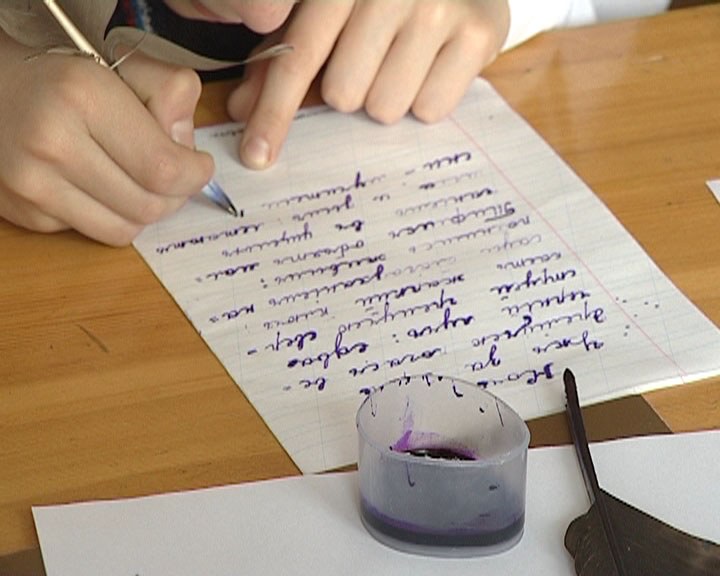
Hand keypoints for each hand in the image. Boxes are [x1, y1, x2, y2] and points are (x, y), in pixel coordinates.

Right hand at [0, 32, 213, 245]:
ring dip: (143, 212)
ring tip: (140, 183)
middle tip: (172, 176)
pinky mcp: (24, 214)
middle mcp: (51, 144)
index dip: (194, 174)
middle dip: (174, 195)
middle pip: (149, 207)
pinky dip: (108, 215)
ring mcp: (32, 185)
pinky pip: (92, 233)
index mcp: (83, 98)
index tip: (198, 165)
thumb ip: (171, 95)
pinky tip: (99, 186)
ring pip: (124, 231)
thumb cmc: (66, 79)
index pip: (164, 169)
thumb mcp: (123, 67)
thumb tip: (187, 147)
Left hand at [227, 0, 509, 169]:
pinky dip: (427, 98)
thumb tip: (240, 109)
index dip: (274, 113)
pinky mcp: (479, 30)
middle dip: (352, 91)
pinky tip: (434, 65)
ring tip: (405, 60)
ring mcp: (436, 4)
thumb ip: (281, 57)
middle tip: (374, 61)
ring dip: (389, 97)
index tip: (257, 156)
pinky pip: (431, 109)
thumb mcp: (326, 13)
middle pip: (344, 95)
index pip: (298, 59)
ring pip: (385, 108)